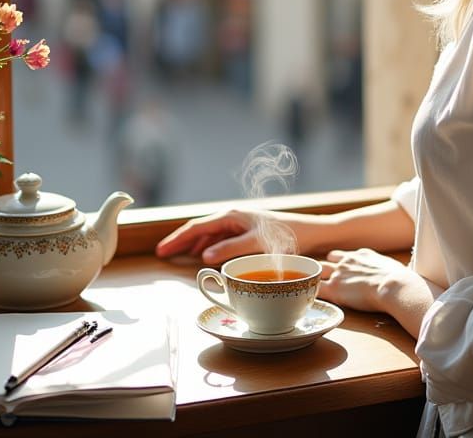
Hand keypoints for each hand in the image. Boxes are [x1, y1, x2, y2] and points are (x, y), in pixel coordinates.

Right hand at [156, 208, 306, 263]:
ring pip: (208, 234)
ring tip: (176, 255)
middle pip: (199, 230)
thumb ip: (231, 249)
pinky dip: (207, 247)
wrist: (311, 232)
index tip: (161, 251)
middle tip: (161, 254)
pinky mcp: (247, 232)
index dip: (178, 240)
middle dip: (180, 241)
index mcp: (231, 217)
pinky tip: (204, 256)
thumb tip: (204, 256)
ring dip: (192, 244)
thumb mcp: (258, 243)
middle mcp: (233, 218)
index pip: (197, 228)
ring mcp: (239, 225)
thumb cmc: (287, 235)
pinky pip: (219, 239)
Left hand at [318, 248, 418, 314]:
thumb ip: (387, 268)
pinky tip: (310, 299)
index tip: (339, 271)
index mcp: (362, 254)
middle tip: (321, 280)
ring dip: (315, 280)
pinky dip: (313, 294)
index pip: (343, 255)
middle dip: (324, 269)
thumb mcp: (392, 266)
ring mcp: (339, 273)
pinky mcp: (335, 289)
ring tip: (311, 288)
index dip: (339, 263)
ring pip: (318, 272)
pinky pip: (317, 289)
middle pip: (327, 261)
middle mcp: (348, 260)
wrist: (394, 285)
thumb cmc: (400, 279)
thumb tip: (399, 274)